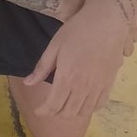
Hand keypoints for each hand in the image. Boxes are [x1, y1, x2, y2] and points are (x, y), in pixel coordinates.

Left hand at [24, 0, 136, 116]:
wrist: (106, 23)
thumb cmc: (77, 31)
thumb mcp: (54, 46)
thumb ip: (42, 67)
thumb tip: (27, 83)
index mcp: (67, 78)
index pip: (53, 105)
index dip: (44, 111)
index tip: (38, 110)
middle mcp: (83, 88)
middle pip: (68, 113)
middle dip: (55, 113)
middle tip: (49, 106)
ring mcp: (98, 88)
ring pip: (83, 112)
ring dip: (72, 113)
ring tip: (64, 106)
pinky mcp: (109, 84)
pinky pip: (99, 105)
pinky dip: (88, 108)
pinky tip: (82, 102)